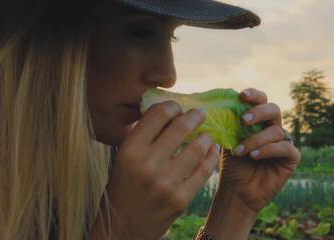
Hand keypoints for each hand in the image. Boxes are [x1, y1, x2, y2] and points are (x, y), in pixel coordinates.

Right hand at [93, 101, 219, 239]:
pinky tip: (210, 150)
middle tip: (199, 114)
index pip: (159, 114)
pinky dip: (211, 155)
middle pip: (181, 126)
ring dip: (205, 137)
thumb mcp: (124, 157)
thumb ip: (143, 135)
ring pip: (197, 147)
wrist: (122, 228)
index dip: (172, 106)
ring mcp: (166, 183)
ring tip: (205, 135)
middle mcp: (147, 165)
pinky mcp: (181, 199)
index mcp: (130, 150)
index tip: (177, 108)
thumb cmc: (124, 186)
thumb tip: (170, 109)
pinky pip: (204, 170)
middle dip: (195, 116)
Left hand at [216, 88, 300, 212]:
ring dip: (256, 139)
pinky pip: (285, 147)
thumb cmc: (232, 165)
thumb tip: (221, 106)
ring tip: (240, 151)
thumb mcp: (227, 141)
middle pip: (273, 109)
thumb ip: (228, 123)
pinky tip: (254, 156)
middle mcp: (273, 127)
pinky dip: (268, 150)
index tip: (242, 95)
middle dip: (259, 112)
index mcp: (259, 120)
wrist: (237, 191)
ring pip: (276, 131)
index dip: (254, 95)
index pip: (261, 100)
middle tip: (244, 120)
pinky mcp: (291, 157)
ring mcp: (284, 142)